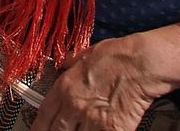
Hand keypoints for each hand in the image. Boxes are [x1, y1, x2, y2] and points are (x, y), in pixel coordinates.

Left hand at [31, 24, 179, 130]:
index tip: (38, 130)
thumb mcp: (85, 55)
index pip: (43, 115)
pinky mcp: (113, 129)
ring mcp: (93, 119)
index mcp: (64, 87)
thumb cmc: (116, 56)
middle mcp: (74, 106)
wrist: (141, 63)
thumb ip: (71, 63)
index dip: (39, 126)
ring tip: (83, 129)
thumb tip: (63, 64)